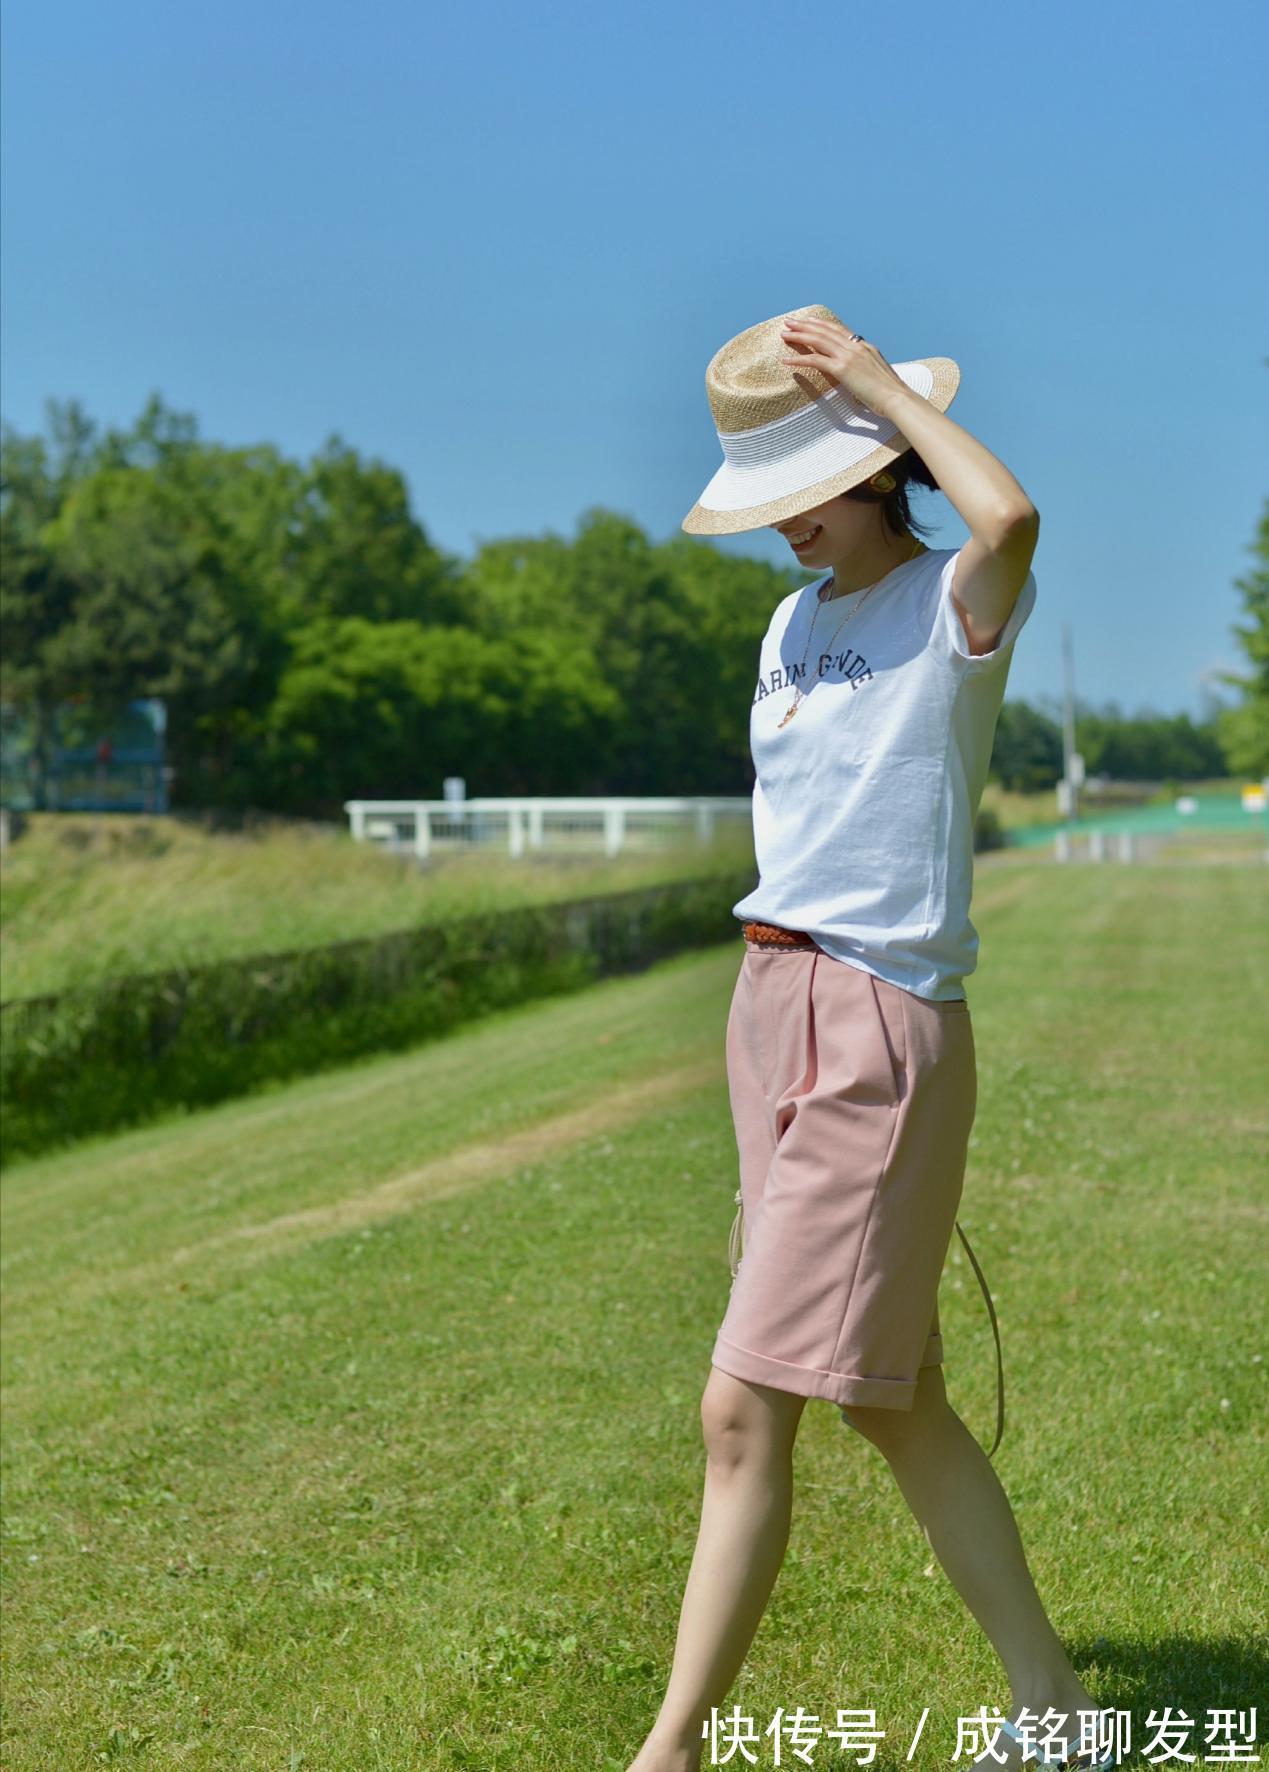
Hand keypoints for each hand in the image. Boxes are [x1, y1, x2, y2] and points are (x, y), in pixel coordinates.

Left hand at [780, 315, 912, 416]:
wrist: (897, 398)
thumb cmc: (889, 393)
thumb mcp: (877, 373)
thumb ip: (866, 367)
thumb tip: (859, 371)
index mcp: (865, 346)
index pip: (839, 330)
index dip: (822, 324)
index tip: (809, 320)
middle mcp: (856, 347)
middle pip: (826, 331)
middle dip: (805, 324)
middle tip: (789, 321)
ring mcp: (849, 356)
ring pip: (818, 340)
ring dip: (799, 335)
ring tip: (784, 334)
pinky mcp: (842, 369)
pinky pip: (816, 360)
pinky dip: (799, 359)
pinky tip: (786, 360)